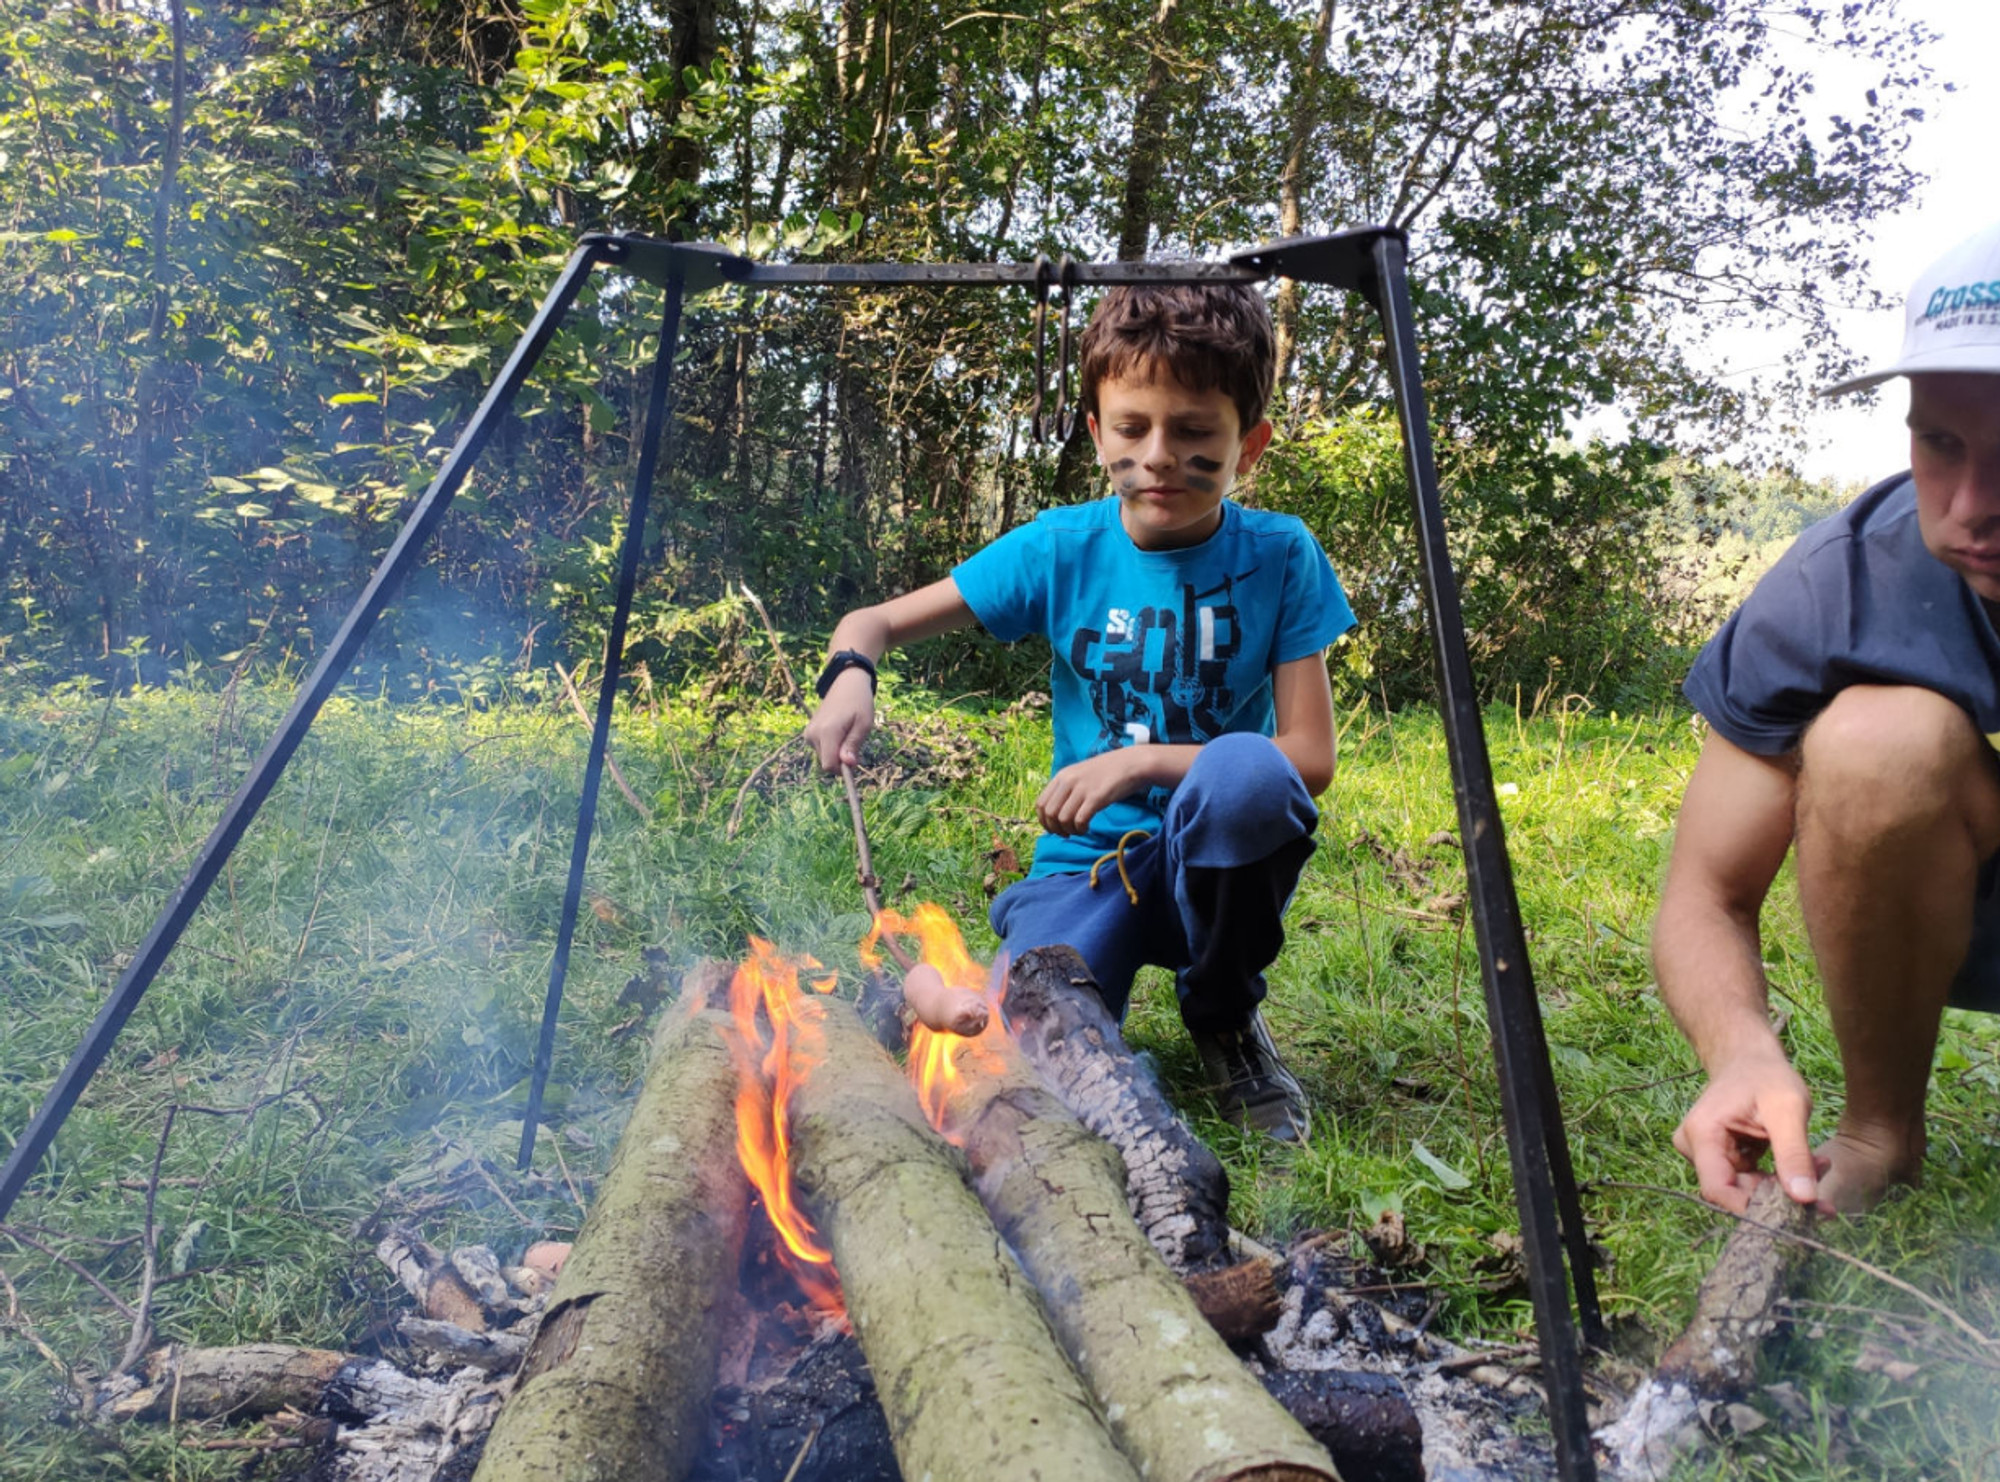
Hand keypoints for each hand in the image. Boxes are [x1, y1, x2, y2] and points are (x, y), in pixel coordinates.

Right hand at [803, 669, 873, 771]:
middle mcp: (813, 734)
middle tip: (854, 740)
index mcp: (827, 732)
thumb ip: (853, 745)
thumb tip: (847, 765)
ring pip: (824, 756)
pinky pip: (821, 749)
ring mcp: (809, 733)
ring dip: (837, 751)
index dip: (843, 770)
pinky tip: (840, 731)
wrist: (847, 683)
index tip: (855, 761)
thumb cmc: (859, 702)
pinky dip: (832, 746)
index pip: (829, 765)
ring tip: (847, 732)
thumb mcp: (864, 724)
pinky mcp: (808, 732)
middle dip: (841, 759)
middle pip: (827, 762)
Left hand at [1036, 750, 1143, 835]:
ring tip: (1079, 830)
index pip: (1040, 804)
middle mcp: (1068, 781)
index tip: (1054, 829)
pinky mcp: (1096, 797)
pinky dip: (1080, 829)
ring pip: (1063, 819)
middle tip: (1067, 833)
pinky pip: (1080, 820)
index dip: (1044, 821)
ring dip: (1069, 830)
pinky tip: (1087, 828)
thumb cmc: (1108, 772)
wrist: (1131, 763)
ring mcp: (1082, 789)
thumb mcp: (1080, 775)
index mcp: (1062, 776)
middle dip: (1055, 829)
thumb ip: (1067, 790)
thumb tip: (1055, 814)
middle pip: (1049, 814)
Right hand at [1672, 1050, 1825, 1213]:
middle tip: (1822, 1189)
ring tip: (1819, 1167)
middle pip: (1734, 1191)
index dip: (1752, 1208)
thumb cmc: (1766, 1077)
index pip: (1718, 1189)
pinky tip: (1806, 1164)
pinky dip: (1779, 1177)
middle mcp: (1695, 1148)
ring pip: (1745, 1189)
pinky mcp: (1721, 1157)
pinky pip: (1749, 1180)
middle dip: (1779, 1195)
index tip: (1796, 1214)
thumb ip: (1794, 1154)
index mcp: (1702, 1135)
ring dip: (1783, 1186)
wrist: (1751, 1059)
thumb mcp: (1787, 1110)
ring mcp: (1705, 1154)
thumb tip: (1805, 1200)